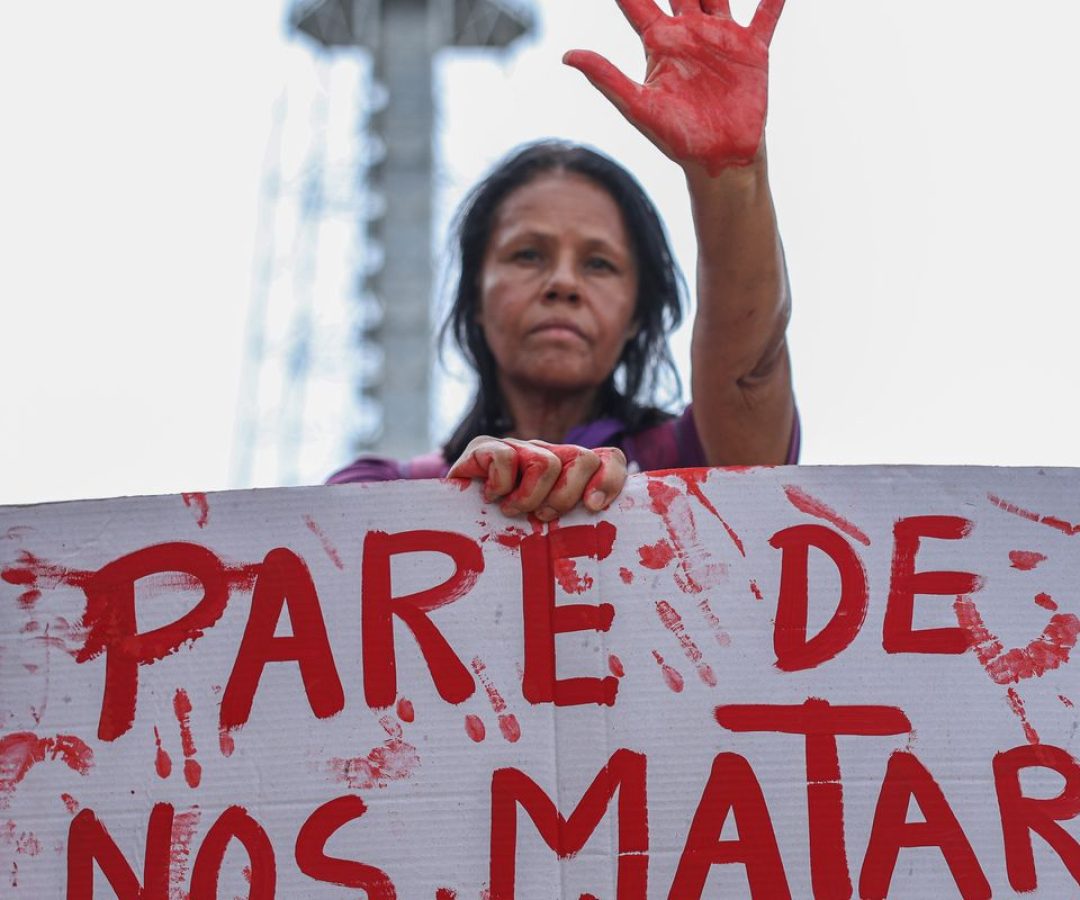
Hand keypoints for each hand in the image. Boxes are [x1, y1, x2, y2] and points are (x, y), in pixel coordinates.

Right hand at [447, 437, 626, 520]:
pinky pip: (506, 459)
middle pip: (584, 458)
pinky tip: (489, 498)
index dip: (610, 479)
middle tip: (542, 517)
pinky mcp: (483, 447)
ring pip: (547, 462)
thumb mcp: (550, 535)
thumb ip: (578, 526)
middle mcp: (546, 454)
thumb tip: (605, 527)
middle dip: (566, 498)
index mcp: (567, 472)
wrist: (449, 527)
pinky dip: (500, 486)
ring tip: (511, 511)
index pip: (607, 457)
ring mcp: (516, 448)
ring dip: (530, 497)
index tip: (594, 507)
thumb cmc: (508, 540)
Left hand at [563, 0, 784, 173]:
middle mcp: (689, 33)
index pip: (637, 0)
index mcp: (659, 43)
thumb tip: (566, 55)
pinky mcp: (752, 50)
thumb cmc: (676, 139)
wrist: (719, 159)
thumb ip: (606, 78)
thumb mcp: (639, 106)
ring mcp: (721, 37)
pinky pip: (766, 14)